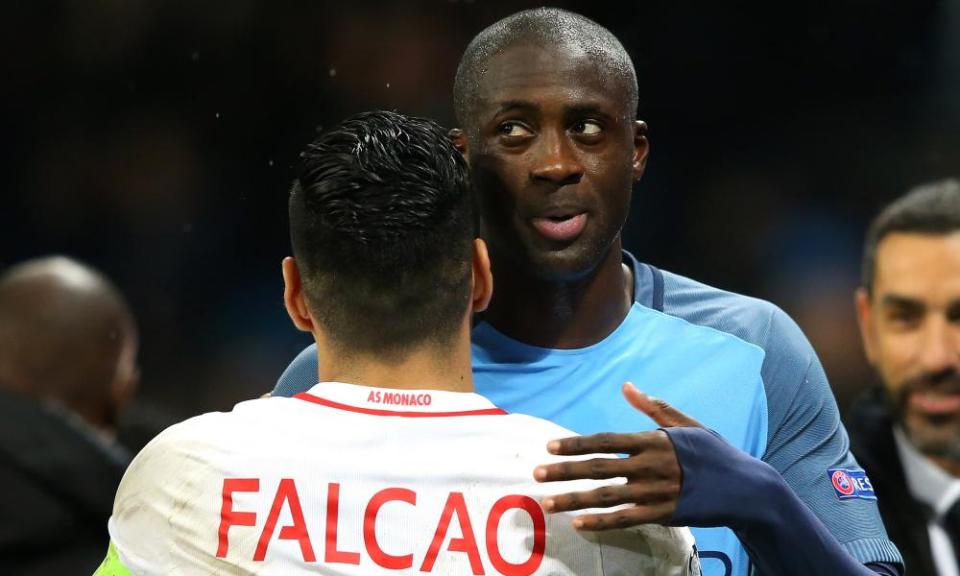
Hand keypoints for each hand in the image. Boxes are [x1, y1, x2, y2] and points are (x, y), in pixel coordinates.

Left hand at [533, 382, 702, 529]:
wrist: (745, 488)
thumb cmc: (713, 452)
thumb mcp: (687, 424)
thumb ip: (654, 408)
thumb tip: (627, 386)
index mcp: (654, 441)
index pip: (606, 440)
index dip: (576, 443)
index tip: (549, 446)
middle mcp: (650, 466)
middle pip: (599, 468)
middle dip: (565, 471)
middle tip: (537, 474)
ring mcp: (656, 492)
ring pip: (607, 496)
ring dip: (575, 499)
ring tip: (548, 502)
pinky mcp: (663, 514)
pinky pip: (627, 519)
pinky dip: (602, 522)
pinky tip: (579, 523)